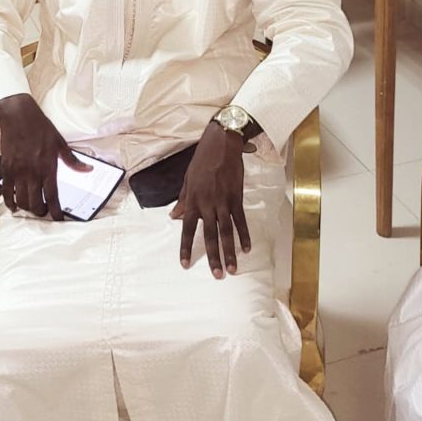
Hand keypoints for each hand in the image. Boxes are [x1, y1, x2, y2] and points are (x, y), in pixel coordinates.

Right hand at [0, 94, 90, 218]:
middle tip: (45, 211)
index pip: (53, 196)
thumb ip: (73, 160)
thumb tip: (88, 169)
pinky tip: (14, 205)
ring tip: (32, 207)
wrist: (18, 116)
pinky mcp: (6, 169)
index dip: (56, 212)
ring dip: (27, 208)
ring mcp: (18, 172)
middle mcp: (32, 173)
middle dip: (41, 212)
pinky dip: (10, 202)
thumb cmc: (40, 127)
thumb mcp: (60, 143)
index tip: (58, 219)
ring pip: (21, 200)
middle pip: (36, 203)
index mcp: (48, 167)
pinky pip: (6, 192)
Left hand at [171, 122, 249, 277]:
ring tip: (232, 269)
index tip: (185, 264)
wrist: (221, 144)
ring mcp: (223, 202)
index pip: (188, 228)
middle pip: (210, 235)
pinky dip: (244, 234)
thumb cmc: (202, 160)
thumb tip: (174, 217)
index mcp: (193, 200)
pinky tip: (247, 248)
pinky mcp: (237, 197)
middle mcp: (207, 204)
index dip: (186, 247)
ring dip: (229, 251)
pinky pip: (241, 220)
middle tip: (217, 275)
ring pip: (226, 231)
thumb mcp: (187, 179)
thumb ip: (183, 200)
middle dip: (213, 256)